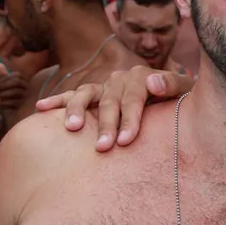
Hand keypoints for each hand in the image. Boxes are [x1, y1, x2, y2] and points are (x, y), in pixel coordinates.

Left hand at [0, 71, 29, 110]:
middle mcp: (29, 87)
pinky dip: (5, 103)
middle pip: (17, 82)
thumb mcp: (3, 84)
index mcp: (25, 80)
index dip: (4, 77)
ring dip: (4, 93)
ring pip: (16, 91)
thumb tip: (0, 65)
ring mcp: (28, 96)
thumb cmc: (4, 96)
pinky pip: (15, 102)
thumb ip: (2, 76)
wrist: (9, 114)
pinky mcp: (24, 106)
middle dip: (3, 85)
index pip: (17, 75)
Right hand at [35, 65, 194, 150]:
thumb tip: (152, 82)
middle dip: (106, 125)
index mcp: (142, 76)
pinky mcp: (93, 94)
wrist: (174, 96)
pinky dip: (57, 101)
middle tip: (103, 148)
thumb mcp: (185, 91)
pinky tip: (40, 107)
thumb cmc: (181, 100)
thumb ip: (173, 85)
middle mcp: (120, 78)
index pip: (134, 98)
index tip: (126, 140)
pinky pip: (72, 96)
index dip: (130, 119)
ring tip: (72, 128)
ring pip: (86, 95)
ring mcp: (104, 86)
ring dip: (77, 110)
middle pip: (110, 101)